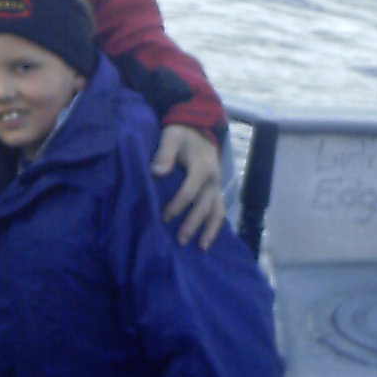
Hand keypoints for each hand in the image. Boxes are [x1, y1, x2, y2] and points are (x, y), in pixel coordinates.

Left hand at [151, 124, 224, 249]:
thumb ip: (165, 153)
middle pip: (204, 206)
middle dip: (193, 224)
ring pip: (217, 212)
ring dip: (209, 231)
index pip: (190, 191)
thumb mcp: (171, 136)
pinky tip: (207, 240)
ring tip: (200, 248)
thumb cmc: (181, 134)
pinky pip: (219, 211)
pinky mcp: (216, 191)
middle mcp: (213, 180)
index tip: (163, 217)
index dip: (177, 205)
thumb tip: (157, 172)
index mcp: (202, 167)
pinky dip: (215, 226)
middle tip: (180, 240)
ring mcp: (217, 187)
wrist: (198, 129)